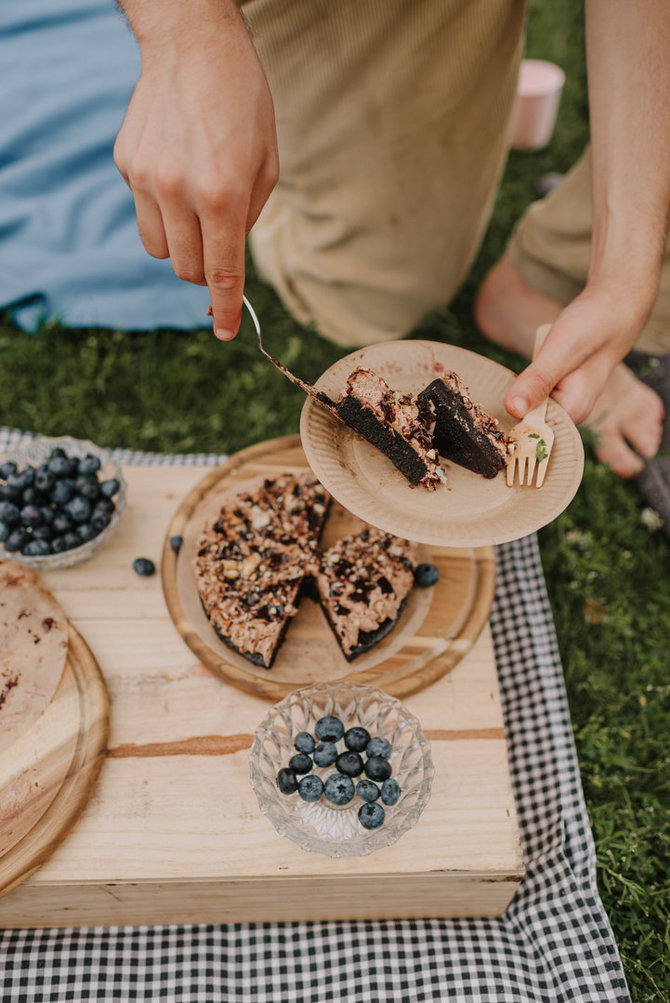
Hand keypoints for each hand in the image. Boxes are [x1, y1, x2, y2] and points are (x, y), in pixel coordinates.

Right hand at [114, 3, 278, 339]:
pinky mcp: (126, 164)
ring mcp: (146, 179)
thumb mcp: (267, 164)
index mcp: (223, 195)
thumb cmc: (243, 103)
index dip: (224, 310)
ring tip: (196, 205)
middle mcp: (179, 192)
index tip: (226, 333)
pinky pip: (144, 211)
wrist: (193, 45)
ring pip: (160, 249)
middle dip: (204, 272)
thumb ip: (248, 219)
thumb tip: (228, 260)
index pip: (220, 273)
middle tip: (218, 245)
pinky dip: (163, 208)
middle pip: (186, 269)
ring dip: (181, 245)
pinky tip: (176, 169)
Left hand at [505, 272, 659, 424]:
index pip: (532, 433)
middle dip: (510, 409)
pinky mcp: (558, 389)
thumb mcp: (561, 352)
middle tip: (492, 392)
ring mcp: (565, 400)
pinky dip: (523, 388)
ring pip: (529, 407)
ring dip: (514, 397)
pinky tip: (515, 379)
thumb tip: (513, 410)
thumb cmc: (592, 326)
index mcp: (573, 412)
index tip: (492, 413)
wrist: (612, 306)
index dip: (509, 423)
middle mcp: (570, 412)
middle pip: (528, 421)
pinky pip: (533, 395)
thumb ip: (538, 381)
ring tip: (500, 386)